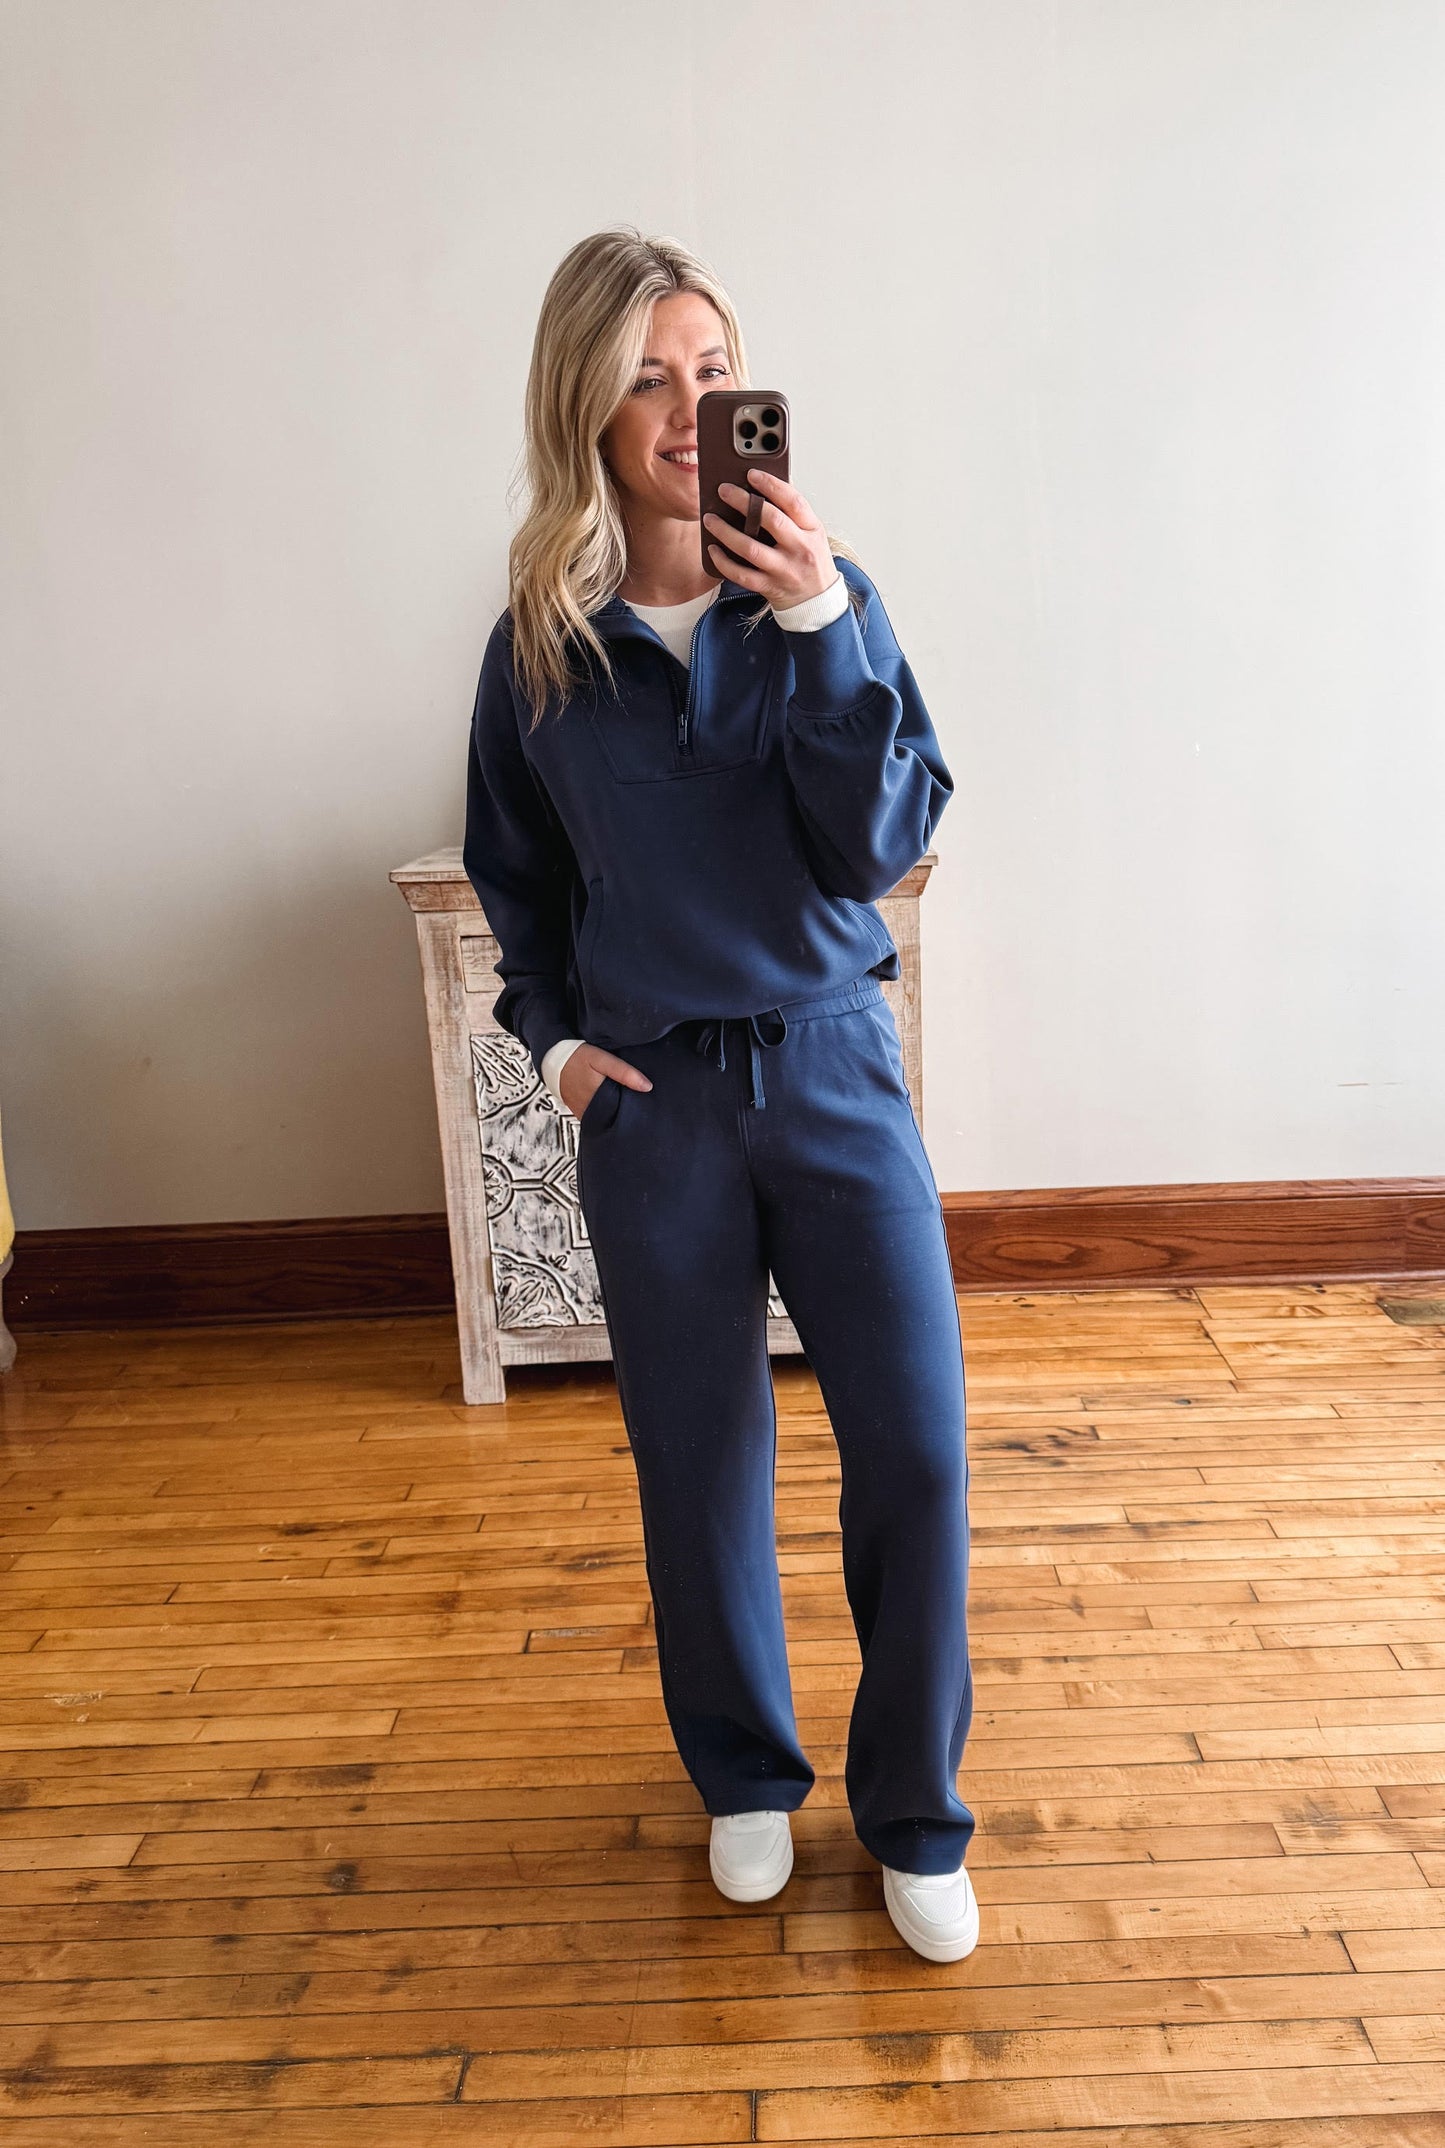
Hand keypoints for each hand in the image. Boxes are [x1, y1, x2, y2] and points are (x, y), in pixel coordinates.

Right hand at [559, 1043, 652, 1118]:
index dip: (637, 1109)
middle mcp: (592, 1111)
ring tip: (626, 1101)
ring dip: (616, 1112)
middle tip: (639, 1102)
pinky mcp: (580, 1113)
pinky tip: (611, 1101)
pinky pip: (598, 1116)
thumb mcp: (601, 1059)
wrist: (552, 1060)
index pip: (625, 1113)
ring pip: (607, 1118)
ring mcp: (585, 1114)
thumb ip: (623, 1072)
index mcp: (600, 1100)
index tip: (646, 1105)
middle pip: (617, 1117)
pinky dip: (606, 1111)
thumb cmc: (576, 1058)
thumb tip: (647, 1087)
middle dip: (628, 1111)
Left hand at [703, 470, 837, 609]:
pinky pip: (742, 574)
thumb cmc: (810, 560)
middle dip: (744, 502)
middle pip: (771, 520)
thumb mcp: (811, 533)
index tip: (752, 473)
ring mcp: (784, 570)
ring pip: (751, 548)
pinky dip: (724, 562)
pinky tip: (712, 549)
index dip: (772, 485)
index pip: (793, 502)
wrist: (817, 600)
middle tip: (723, 490)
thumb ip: (792, 514)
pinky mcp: (769, 587)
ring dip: (726, 532)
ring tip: (710, 519)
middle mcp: (800, 548)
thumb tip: (762, 488)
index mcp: (811, 530)